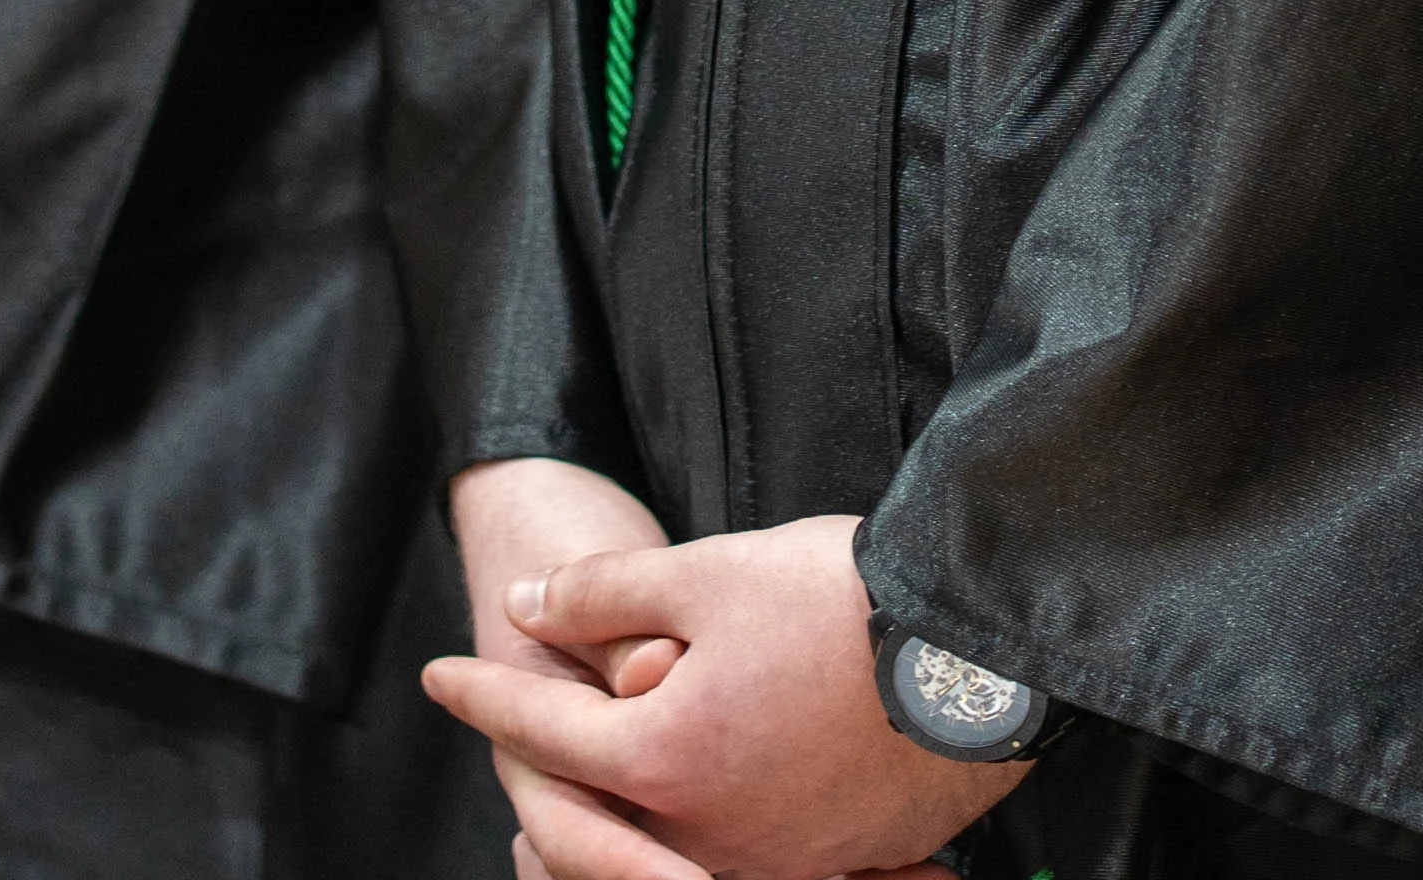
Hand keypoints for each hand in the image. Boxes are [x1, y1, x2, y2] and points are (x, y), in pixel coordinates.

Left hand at [416, 501, 1020, 879]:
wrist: (983, 650)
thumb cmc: (844, 601)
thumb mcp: (707, 572)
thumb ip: (602, 594)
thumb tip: (530, 602)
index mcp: (663, 756)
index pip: (544, 727)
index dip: (485, 690)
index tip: (440, 672)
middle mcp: (709, 828)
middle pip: (588, 829)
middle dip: (537, 790)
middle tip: (508, 754)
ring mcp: (776, 856)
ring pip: (667, 861)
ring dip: (615, 838)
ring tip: (584, 808)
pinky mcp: (836, 861)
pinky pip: (749, 869)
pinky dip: (706, 855)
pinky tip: (706, 829)